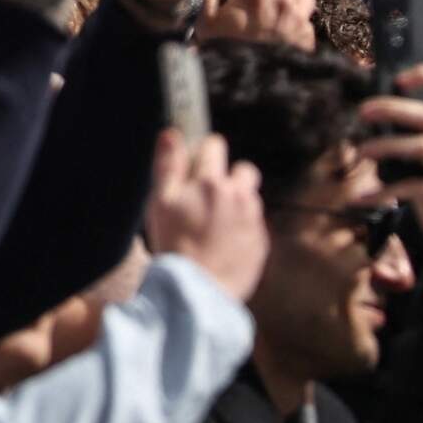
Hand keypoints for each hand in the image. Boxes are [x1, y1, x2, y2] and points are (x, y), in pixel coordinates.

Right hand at [142, 129, 268, 302]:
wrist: (198, 290)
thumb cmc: (174, 243)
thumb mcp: (160, 201)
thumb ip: (167, 165)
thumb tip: (171, 133)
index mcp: (211, 182)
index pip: (215, 145)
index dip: (204, 151)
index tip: (195, 163)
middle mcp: (239, 195)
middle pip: (244, 169)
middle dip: (230, 176)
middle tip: (209, 195)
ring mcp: (254, 220)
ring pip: (250, 199)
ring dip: (236, 204)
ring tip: (214, 225)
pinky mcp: (262, 243)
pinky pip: (254, 226)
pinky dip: (241, 229)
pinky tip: (222, 244)